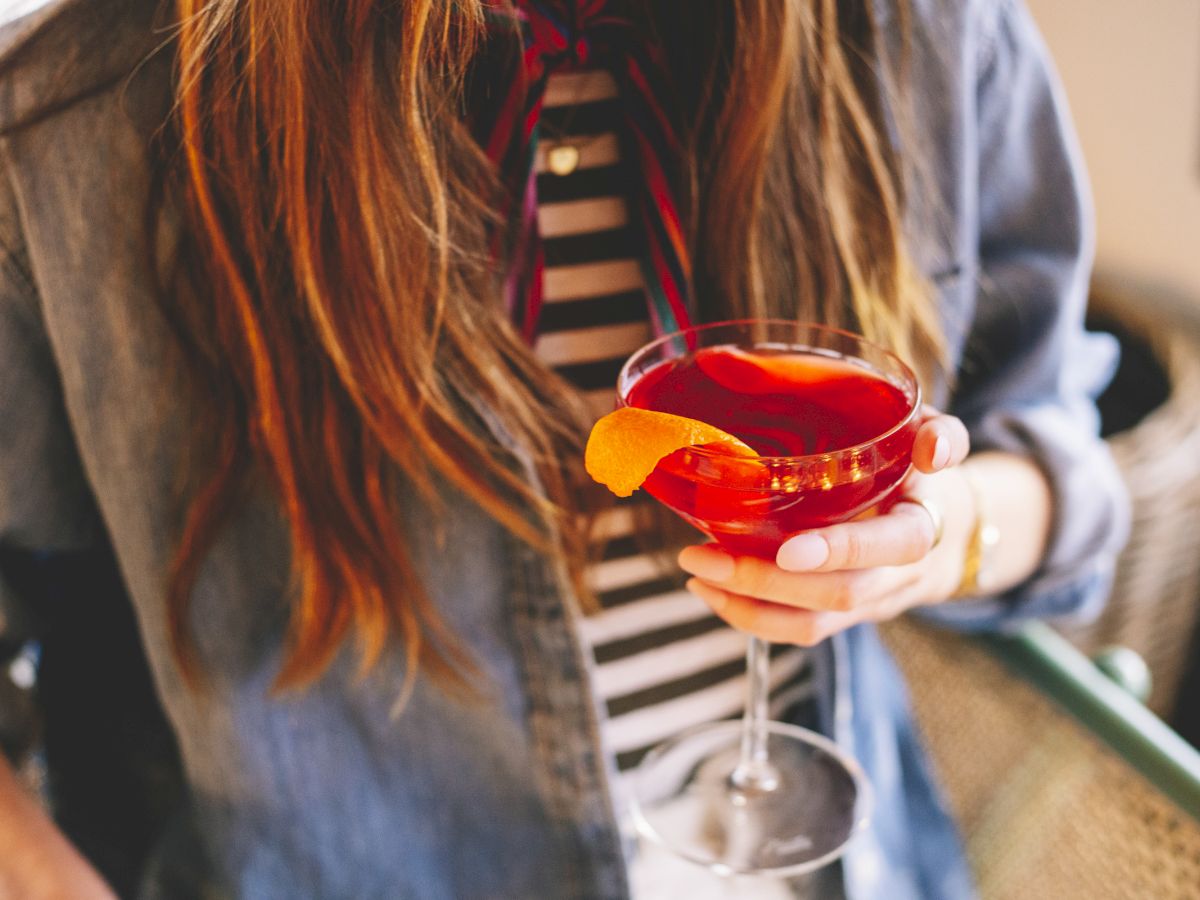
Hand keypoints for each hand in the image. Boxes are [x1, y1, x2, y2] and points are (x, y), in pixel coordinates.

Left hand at [678, 408, 972, 644]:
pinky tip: (710, 590)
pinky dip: (748, 617)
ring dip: (747, 605)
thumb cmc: (921, 472)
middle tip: (704, 556)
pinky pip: (797, 630)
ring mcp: (864, 602)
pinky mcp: (838, 616)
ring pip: (811, 623)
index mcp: (919, 529)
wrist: (947, 530)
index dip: (841, 550)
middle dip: (767, 581)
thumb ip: (939, 435)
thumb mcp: (936, 440)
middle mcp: (892, 576)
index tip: (789, 549)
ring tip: (697, 573)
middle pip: (837, 594)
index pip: (890, 547)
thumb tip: (934, 450)